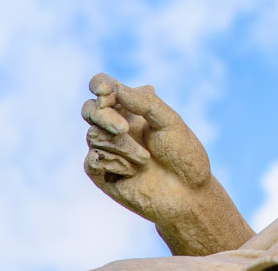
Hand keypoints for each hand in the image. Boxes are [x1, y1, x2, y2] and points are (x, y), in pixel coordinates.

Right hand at [81, 73, 211, 224]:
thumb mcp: (170, 123)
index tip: (104, 90)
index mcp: (132, 107)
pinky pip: (92, 160)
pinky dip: (114, 163)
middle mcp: (115, 124)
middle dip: (104, 116)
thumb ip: (145, 103)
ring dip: (121, 146)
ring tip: (146, 159)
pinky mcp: (100, 171)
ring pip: (94, 135)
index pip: (104, 87)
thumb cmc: (182, 154)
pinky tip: (132, 172)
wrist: (186, 193)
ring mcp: (106, 147)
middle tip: (124, 128)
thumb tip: (116, 88)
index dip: (99, 85)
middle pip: (90, 109)